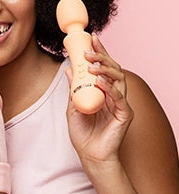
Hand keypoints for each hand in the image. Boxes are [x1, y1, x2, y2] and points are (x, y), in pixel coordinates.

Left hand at [66, 34, 133, 166]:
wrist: (89, 155)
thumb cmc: (83, 133)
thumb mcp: (72, 106)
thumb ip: (73, 89)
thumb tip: (68, 69)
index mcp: (102, 91)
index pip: (103, 67)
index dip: (99, 52)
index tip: (91, 38)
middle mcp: (114, 94)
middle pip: (113, 69)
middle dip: (102, 57)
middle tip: (89, 50)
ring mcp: (121, 104)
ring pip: (119, 80)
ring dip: (105, 70)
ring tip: (92, 66)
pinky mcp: (125, 115)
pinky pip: (119, 98)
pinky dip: (109, 88)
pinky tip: (99, 82)